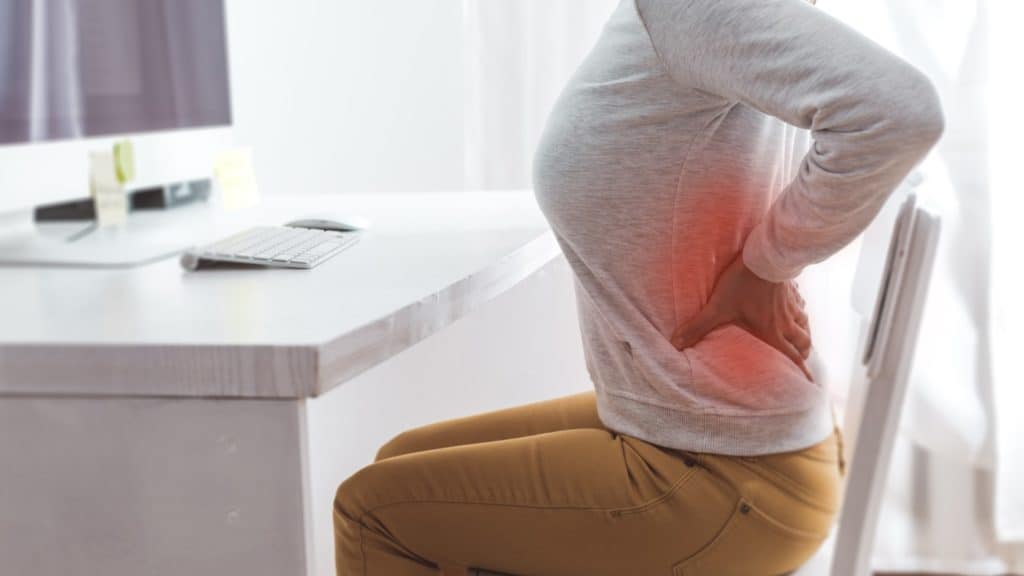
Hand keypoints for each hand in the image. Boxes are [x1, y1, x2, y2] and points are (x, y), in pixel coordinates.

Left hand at [671, 255, 813, 380]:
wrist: (766, 254)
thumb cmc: (743, 283)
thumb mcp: (718, 306)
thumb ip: (698, 326)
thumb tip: (676, 343)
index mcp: (771, 330)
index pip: (790, 357)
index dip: (801, 372)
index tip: (811, 385)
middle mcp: (785, 321)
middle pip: (802, 343)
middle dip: (802, 354)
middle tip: (800, 360)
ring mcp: (791, 304)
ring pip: (805, 324)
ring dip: (804, 334)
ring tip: (800, 339)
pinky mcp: (791, 289)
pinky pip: (801, 304)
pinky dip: (801, 311)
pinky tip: (796, 307)